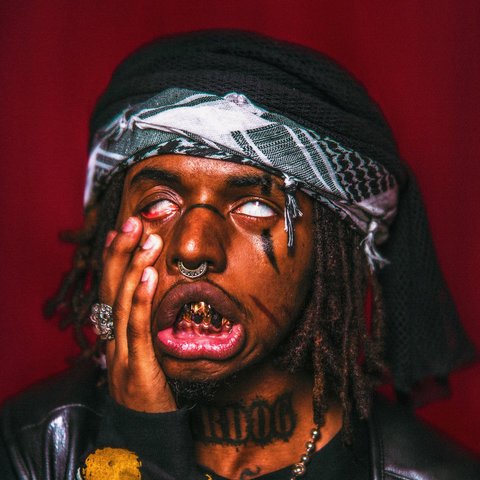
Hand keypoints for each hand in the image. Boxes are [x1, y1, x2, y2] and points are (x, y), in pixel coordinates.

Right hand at [100, 216, 175, 412]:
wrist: (142, 434)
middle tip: (132, 220)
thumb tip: (148, 301)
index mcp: (113, 334)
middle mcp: (112, 339)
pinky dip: (141, 299)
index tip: (120, 231)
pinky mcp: (137, 366)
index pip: (109, 289)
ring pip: (122, 302)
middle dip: (120, 252)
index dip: (113, 259)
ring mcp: (121, 352)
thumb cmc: (148, 391)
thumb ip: (141, 328)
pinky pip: (137, 327)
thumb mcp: (142, 353)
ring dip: (132, 266)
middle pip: (110, 288)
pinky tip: (148, 274)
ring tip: (146, 238)